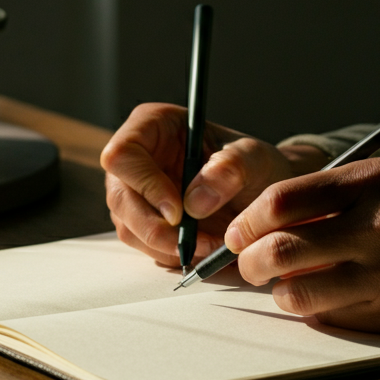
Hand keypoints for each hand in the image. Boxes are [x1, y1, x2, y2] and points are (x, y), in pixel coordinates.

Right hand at [100, 102, 325, 267]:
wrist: (260, 190)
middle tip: (192, 244)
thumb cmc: (253, 164)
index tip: (178, 211)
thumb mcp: (254, 157)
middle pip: (119, 197)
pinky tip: (200, 249)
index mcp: (153, 124)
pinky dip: (169, 254)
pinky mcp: (142, 218)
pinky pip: (142, 244)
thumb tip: (193, 202)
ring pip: (128, 225)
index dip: (144, 185)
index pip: (123, 154)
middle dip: (154, 228)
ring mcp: (135, 189)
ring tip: (208, 246)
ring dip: (165, 245)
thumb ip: (231, 168)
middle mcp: (136, 156)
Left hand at [225, 157, 379, 345]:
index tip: (236, 232)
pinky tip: (323, 300)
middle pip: (280, 250)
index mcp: (374, 180)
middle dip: (248, 262)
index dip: (247, 220)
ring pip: (299, 293)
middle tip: (246, 265)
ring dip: (279, 293)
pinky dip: (316, 311)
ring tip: (283, 285)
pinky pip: (334, 319)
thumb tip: (270, 216)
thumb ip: (337, 193)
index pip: (281, 200)